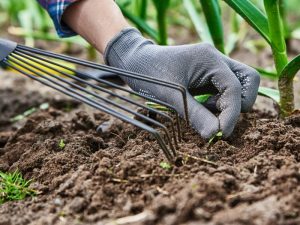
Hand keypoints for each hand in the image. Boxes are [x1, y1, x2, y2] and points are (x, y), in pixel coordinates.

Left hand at [104, 28, 259, 138]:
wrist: (135, 61)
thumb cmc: (149, 74)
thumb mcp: (172, 96)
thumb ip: (196, 115)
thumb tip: (215, 136)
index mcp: (209, 59)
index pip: (234, 88)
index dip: (232, 114)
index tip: (221, 134)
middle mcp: (215, 59)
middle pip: (248, 80)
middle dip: (240, 103)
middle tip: (221, 119)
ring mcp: (212, 65)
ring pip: (239, 84)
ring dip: (230, 103)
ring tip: (208, 112)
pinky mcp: (207, 73)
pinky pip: (224, 88)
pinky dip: (220, 102)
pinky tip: (203, 108)